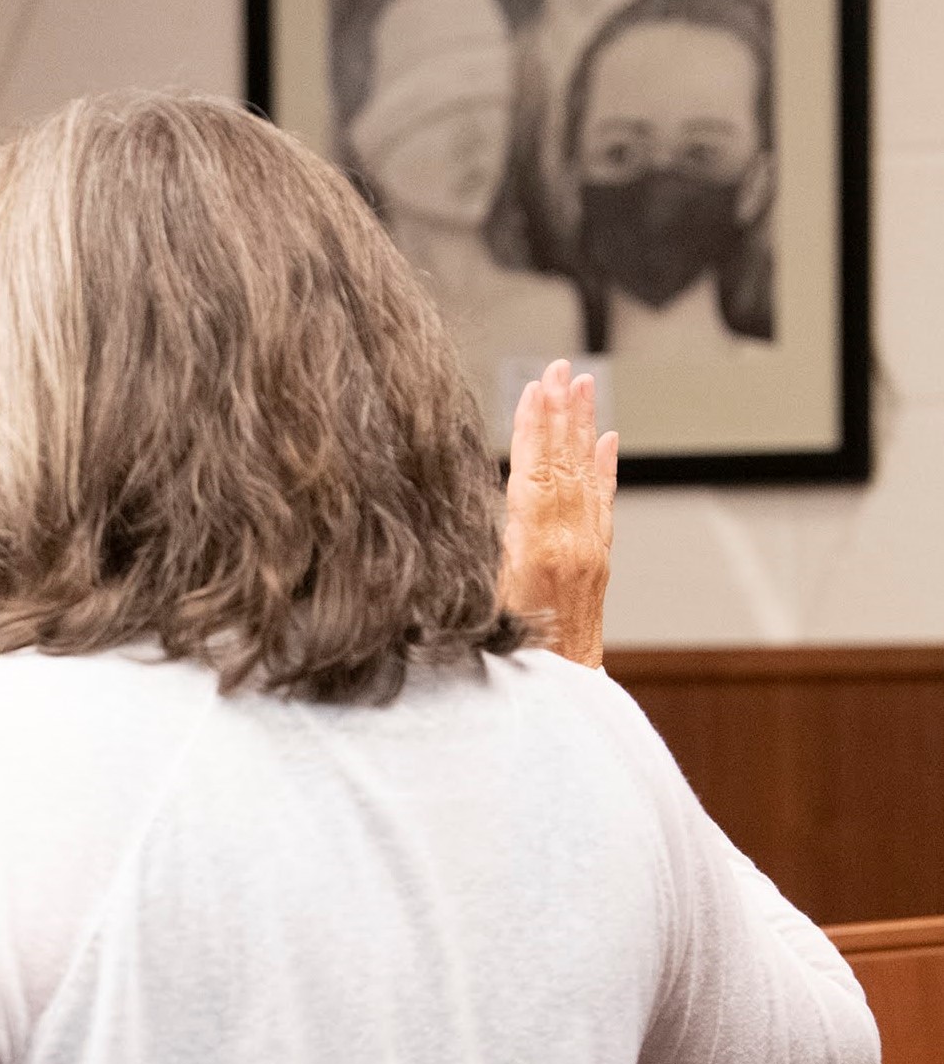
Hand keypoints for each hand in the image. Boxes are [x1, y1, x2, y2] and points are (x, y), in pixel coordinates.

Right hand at [500, 359, 617, 668]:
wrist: (556, 695)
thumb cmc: (506, 659)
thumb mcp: (474, 605)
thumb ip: (476, 555)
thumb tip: (457, 511)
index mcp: (537, 552)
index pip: (535, 475)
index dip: (532, 431)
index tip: (533, 389)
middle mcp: (571, 546)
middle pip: (565, 466)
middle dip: (560, 413)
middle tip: (562, 368)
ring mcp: (590, 553)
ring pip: (587, 478)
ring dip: (583, 428)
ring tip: (584, 385)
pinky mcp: (597, 562)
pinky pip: (604, 505)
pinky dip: (605, 469)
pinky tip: (607, 441)